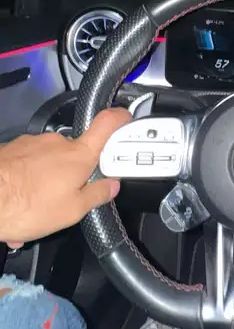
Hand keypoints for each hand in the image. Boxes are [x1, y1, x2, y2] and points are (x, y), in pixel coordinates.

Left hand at [0, 108, 130, 247]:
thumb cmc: (25, 204)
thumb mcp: (72, 211)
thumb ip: (97, 195)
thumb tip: (111, 186)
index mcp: (78, 156)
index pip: (106, 124)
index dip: (120, 118)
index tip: (126, 118)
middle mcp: (56, 144)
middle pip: (76, 153)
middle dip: (74, 175)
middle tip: (69, 199)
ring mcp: (33, 144)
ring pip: (49, 164)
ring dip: (46, 184)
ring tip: (38, 209)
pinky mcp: (13, 150)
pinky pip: (29, 167)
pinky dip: (28, 184)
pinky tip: (22, 205)